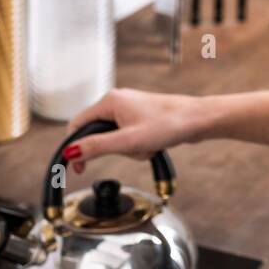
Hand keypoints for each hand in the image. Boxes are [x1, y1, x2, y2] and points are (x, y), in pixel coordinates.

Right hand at [60, 87, 202, 173]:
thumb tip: (70, 152)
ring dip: (130, 150)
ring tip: (147, 147)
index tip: (78, 166)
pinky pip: (130, 138)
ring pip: (116, 139)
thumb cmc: (168, 125)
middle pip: (98, 134)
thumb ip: (96, 147)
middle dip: (114, 149)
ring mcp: (130, 109)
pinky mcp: (141, 117)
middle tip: (133, 151)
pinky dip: (139, 146)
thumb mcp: (127, 141)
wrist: (198, 120)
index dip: (75, 147)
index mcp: (109, 101)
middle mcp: (117, 101)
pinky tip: (154, 145)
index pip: (77, 125)